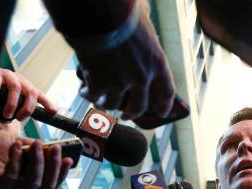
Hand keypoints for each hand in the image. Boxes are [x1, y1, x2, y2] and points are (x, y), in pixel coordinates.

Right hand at [0, 68, 56, 119]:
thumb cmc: (0, 91)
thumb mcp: (13, 99)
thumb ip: (18, 108)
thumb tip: (20, 120)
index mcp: (26, 87)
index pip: (40, 95)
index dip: (48, 103)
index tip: (53, 112)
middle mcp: (20, 80)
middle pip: (31, 92)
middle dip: (27, 107)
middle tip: (20, 118)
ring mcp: (8, 75)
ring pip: (15, 88)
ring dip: (12, 103)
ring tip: (6, 115)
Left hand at [0, 121, 72, 188]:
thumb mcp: (19, 145)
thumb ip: (36, 150)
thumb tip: (57, 150)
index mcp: (24, 185)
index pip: (49, 185)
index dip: (60, 173)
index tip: (69, 159)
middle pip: (43, 186)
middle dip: (52, 167)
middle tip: (56, 147)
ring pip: (30, 184)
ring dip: (38, 163)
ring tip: (38, 143)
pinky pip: (10, 178)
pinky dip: (16, 161)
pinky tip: (16, 146)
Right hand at [77, 1, 174, 120]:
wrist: (102, 14)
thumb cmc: (124, 11)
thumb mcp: (144, 20)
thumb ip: (144, 29)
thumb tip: (143, 17)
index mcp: (157, 64)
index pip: (166, 93)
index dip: (164, 106)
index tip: (160, 113)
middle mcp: (142, 78)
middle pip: (139, 106)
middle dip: (132, 113)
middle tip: (126, 114)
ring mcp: (120, 83)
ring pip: (113, 104)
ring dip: (106, 102)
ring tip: (99, 98)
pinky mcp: (100, 83)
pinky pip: (94, 96)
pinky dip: (89, 94)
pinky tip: (84, 90)